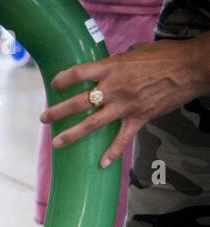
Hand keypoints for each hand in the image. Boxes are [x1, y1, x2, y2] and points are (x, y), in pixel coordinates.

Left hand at [40, 35, 209, 167]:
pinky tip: (102, 164)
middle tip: (45, 118)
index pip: (78, 73)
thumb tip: (112, 63)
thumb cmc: (167, 56)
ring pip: (92, 123)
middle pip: (78, 102)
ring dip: (72, 134)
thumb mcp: (138, 52)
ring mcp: (125, 105)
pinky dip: (112, 152)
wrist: (192, 67)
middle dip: (58, 112)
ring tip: (57, 142)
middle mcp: (114, 87)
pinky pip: (122, 138)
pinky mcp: (139, 117)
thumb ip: (120, 60)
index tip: (54, 85)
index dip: (63, 80)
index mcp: (112, 68)